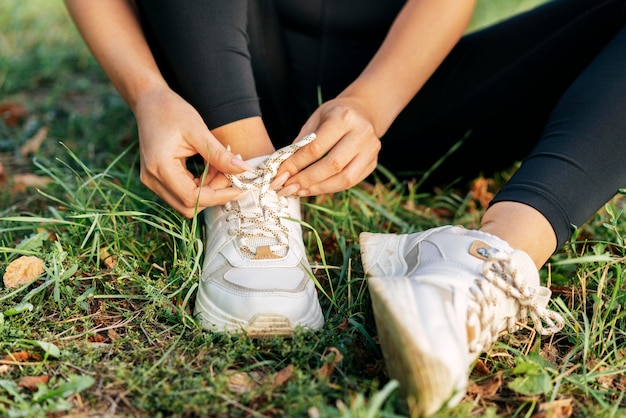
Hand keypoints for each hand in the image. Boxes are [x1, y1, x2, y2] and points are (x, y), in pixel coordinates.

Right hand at [133, 88, 249, 216]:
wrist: (149, 102)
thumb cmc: (171, 111)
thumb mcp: (199, 131)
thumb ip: (220, 155)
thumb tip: (245, 171)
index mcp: (160, 167)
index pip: (192, 197)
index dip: (218, 197)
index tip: (240, 189)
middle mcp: (152, 179)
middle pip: (188, 205)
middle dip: (214, 194)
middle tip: (230, 175)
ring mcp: (152, 181)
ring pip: (186, 201)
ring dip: (208, 190)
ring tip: (221, 167)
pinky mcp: (157, 179)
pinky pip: (182, 192)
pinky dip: (200, 185)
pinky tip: (211, 168)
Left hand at [275, 97, 380, 195]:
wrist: (363, 112)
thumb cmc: (334, 115)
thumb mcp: (315, 119)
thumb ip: (301, 142)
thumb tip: (284, 170)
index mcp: (343, 118)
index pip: (316, 147)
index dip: (296, 164)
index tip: (280, 175)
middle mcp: (361, 134)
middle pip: (332, 165)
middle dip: (307, 179)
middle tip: (288, 188)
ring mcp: (371, 150)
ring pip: (344, 178)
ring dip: (318, 188)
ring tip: (299, 191)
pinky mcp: (373, 163)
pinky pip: (350, 182)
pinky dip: (330, 188)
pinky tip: (314, 189)